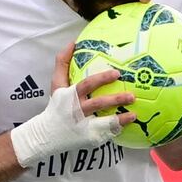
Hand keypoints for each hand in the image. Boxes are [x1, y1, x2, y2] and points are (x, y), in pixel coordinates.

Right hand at [10, 42, 137, 166]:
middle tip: (132, 95)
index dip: (101, 79)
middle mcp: (76, 111)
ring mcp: (83, 126)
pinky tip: (129, 123)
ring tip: (134, 114)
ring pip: (104, 122)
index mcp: (69, 96)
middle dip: (115, 99)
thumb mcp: (56, 84)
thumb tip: (73, 43)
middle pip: (98, 104)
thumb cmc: (56, 106)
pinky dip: (117, 129)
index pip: (86, 85)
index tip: (116, 73)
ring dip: (120, 118)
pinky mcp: (88, 138)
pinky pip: (106, 134)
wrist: (46, 135)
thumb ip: (63, 63)